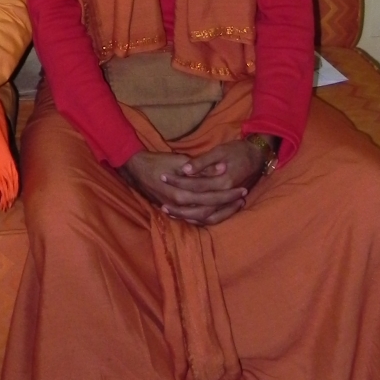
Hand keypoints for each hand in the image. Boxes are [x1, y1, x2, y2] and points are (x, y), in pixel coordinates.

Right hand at [118, 140, 264, 226]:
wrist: (136, 168)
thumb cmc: (158, 162)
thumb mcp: (180, 161)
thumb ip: (202, 168)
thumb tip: (222, 168)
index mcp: (183, 195)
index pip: (212, 198)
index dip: (229, 194)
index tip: (243, 188)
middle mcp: (180, 207)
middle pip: (211, 210)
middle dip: (228, 204)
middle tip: (243, 195)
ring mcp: (176, 211)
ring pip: (203, 218)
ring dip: (221, 211)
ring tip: (235, 204)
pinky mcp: (174, 210)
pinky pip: (194, 218)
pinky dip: (208, 216)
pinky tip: (218, 210)